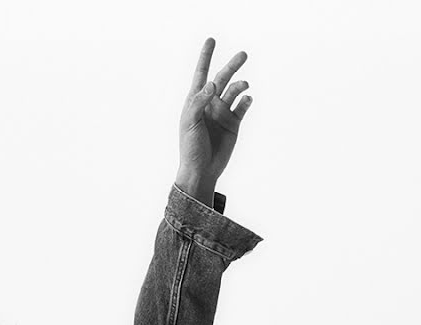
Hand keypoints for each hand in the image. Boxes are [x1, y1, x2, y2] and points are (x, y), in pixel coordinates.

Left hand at [176, 38, 252, 192]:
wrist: (201, 171)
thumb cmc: (190, 148)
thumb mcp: (189, 123)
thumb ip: (199, 102)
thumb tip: (212, 84)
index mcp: (196, 101)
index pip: (201, 74)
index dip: (206, 57)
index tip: (211, 40)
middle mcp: (210, 104)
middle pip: (222, 78)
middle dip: (232, 66)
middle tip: (243, 54)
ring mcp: (222, 113)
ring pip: (234, 91)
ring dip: (240, 85)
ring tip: (244, 86)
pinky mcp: (233, 123)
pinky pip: (242, 106)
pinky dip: (246, 100)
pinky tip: (247, 98)